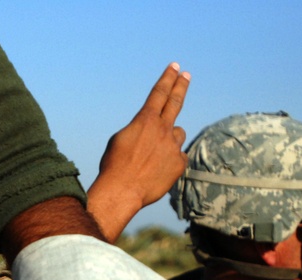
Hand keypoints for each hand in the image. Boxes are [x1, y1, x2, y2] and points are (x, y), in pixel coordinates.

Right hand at [87, 63, 189, 241]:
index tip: (175, 67)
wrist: (122, 190)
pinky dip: (169, 161)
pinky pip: (177, 157)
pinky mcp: (179, 163)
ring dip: (168, 140)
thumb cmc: (115, 166)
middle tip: (186, 76)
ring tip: (152, 155)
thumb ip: (140, 130)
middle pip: (175, 102)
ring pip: (177, 135)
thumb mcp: (120, 140)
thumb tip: (153, 131)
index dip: (168, 78)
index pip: (159, 93)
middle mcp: (162, 129)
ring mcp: (173, 146)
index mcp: (145, 121)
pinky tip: (156, 171)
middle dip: (181, 86)